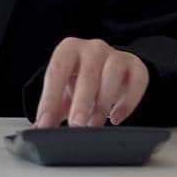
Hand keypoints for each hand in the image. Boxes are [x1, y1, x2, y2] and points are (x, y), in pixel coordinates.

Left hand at [33, 37, 147, 127]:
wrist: (106, 69)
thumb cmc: (80, 80)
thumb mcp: (63, 93)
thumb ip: (51, 108)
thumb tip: (40, 128)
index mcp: (68, 50)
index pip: (56, 71)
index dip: (51, 98)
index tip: (46, 121)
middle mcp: (92, 48)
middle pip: (87, 73)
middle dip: (81, 102)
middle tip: (76, 125)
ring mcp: (115, 55)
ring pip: (113, 73)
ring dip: (104, 102)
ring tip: (95, 124)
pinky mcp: (136, 66)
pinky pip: (137, 81)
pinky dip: (128, 102)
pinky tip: (116, 118)